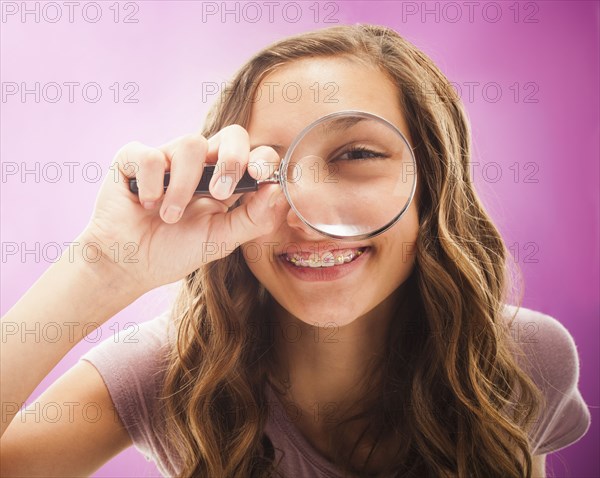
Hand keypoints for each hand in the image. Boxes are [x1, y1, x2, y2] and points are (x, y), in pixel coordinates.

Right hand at [81, 125, 285, 293]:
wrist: (128, 265)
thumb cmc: (174, 251)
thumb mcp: (221, 240)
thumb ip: (253, 218)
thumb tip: (277, 190)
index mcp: (224, 181)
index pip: (253, 154)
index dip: (261, 158)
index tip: (258, 176)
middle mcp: (200, 164)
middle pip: (232, 133)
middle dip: (231, 160)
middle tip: (220, 194)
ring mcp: (168, 157)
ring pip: (192, 143)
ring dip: (184, 187)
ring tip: (170, 216)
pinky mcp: (134, 158)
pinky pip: (152, 155)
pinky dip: (152, 185)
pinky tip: (146, 204)